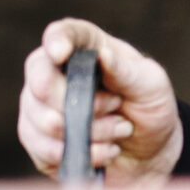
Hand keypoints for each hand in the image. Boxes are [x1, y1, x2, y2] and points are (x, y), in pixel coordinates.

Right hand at [17, 19, 183, 189]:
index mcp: (84, 47)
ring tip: (118, 130)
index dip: (55, 41)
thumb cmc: (150, 107)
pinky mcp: (38, 141)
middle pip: (41, 83)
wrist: (151, 151)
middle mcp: (53, 72)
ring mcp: (39, 106)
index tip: (61, 53)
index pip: (60, 35)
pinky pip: (43, 150)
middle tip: (116, 106)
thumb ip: (126, 71)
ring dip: (89, 133)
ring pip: (44, 122)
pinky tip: (105, 151)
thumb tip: (103, 56)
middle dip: (85, 105)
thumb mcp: (151, 85)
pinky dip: (81, 154)